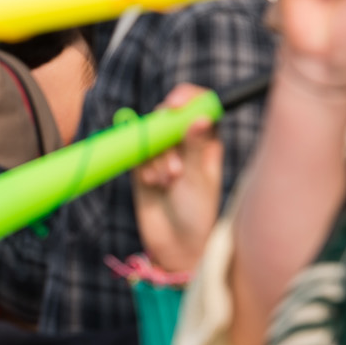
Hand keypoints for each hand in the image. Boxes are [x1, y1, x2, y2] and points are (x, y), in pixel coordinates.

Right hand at [132, 84, 224, 275]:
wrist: (175, 246)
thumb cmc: (198, 214)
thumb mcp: (199, 180)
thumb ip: (197, 147)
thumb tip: (201, 117)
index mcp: (207, 141)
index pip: (199, 105)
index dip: (186, 98)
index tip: (174, 104)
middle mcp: (185, 144)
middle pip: (168, 116)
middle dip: (165, 135)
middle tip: (174, 165)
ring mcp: (163, 155)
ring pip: (151, 135)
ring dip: (156, 156)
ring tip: (167, 182)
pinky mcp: (143, 167)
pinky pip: (137, 152)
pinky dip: (143, 165)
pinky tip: (153, 184)